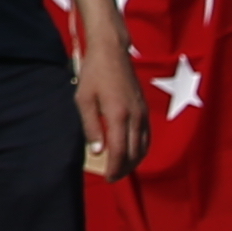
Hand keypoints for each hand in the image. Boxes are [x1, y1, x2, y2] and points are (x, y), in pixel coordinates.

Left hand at [74, 44, 148, 180]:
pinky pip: (147, 135)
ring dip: (134, 161)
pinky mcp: (145, 109)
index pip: (120, 151)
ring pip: (144, 146)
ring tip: (121, 169)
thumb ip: (90, 127)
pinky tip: (132, 152)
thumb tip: (97, 152)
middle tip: (112, 177)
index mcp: (118, 115)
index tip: (107, 178)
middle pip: (134, 153)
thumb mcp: (84, 100)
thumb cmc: (93, 74)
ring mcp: (142, 113)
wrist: (111, 52)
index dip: (115, 168)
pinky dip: (141, 149)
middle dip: (124, 169)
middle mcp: (135, 116)